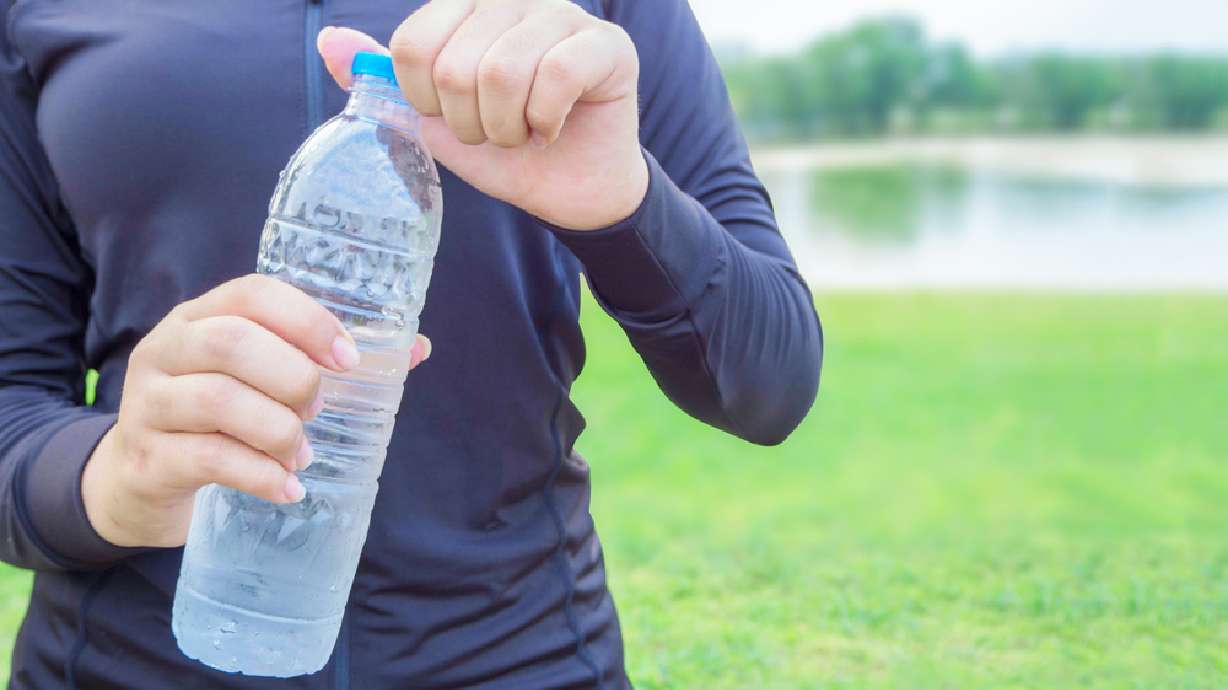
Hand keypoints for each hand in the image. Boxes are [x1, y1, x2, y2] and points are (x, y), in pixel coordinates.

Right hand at [82, 275, 431, 547]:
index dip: (307, 321)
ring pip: (218, 401)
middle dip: (293, 377)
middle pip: (231, 343)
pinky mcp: (147, 458)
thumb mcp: (260, 378)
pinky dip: (260, 475)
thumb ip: (329, 360)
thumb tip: (417, 348)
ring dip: (279, 430)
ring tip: (303, 453)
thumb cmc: (220, 416)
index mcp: (201, 316)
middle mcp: (167, 349)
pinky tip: (289, 487)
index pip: (252, 294)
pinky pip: (208, 459)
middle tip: (320, 409)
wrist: (142, 477)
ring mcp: (149, 404)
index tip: (348, 359)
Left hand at [317, 0, 648, 230]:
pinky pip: (555, 76)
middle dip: (470, 123)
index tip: (453, 117)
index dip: (425, 100)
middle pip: (455, 64)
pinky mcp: (607, 45)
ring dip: (507, 127)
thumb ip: (385, 81)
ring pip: (504, 71)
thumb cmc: (505, 152)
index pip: (413, 45)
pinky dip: (544, 121)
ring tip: (522, 134)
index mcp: (468, 6)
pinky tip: (551, 129)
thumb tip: (330, 42)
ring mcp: (565, 16)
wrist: (571, 192)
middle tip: (495, 133)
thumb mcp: (434, 121)